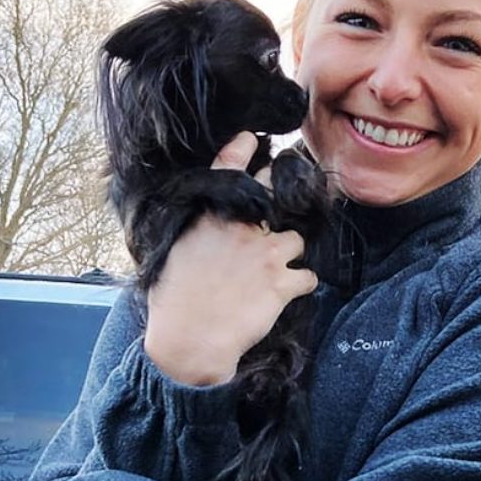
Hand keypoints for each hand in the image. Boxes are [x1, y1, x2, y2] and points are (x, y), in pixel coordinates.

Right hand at [144, 132, 317, 385]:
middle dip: (282, 191)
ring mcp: (265, 254)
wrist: (190, 341)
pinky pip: (308, 276)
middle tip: (284, 202)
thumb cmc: (173, 302)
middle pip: (273, 192)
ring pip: (296, 239)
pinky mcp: (282, 284)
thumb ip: (193, 235)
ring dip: (290, 253)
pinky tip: (291, 291)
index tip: (252, 138)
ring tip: (278, 269)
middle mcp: (241, 229)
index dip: (243, 149)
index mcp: (210, 219)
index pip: (226, 169)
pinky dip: (301, 283)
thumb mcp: (172, 256)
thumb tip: (205, 233)